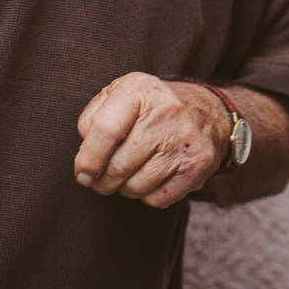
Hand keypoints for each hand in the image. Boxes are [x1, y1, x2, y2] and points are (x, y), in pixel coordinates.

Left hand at [74, 73, 227, 208]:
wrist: (206, 112)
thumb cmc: (149, 108)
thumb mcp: (118, 96)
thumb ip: (92, 120)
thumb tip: (85, 162)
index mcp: (140, 89)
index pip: (106, 131)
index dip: (89, 159)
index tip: (82, 175)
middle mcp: (166, 112)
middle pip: (119, 165)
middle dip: (103, 180)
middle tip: (101, 178)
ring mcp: (185, 140)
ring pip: (136, 187)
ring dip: (125, 188)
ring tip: (129, 172)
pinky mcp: (197, 165)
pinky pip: (158, 199)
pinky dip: (148, 196)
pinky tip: (152, 177)